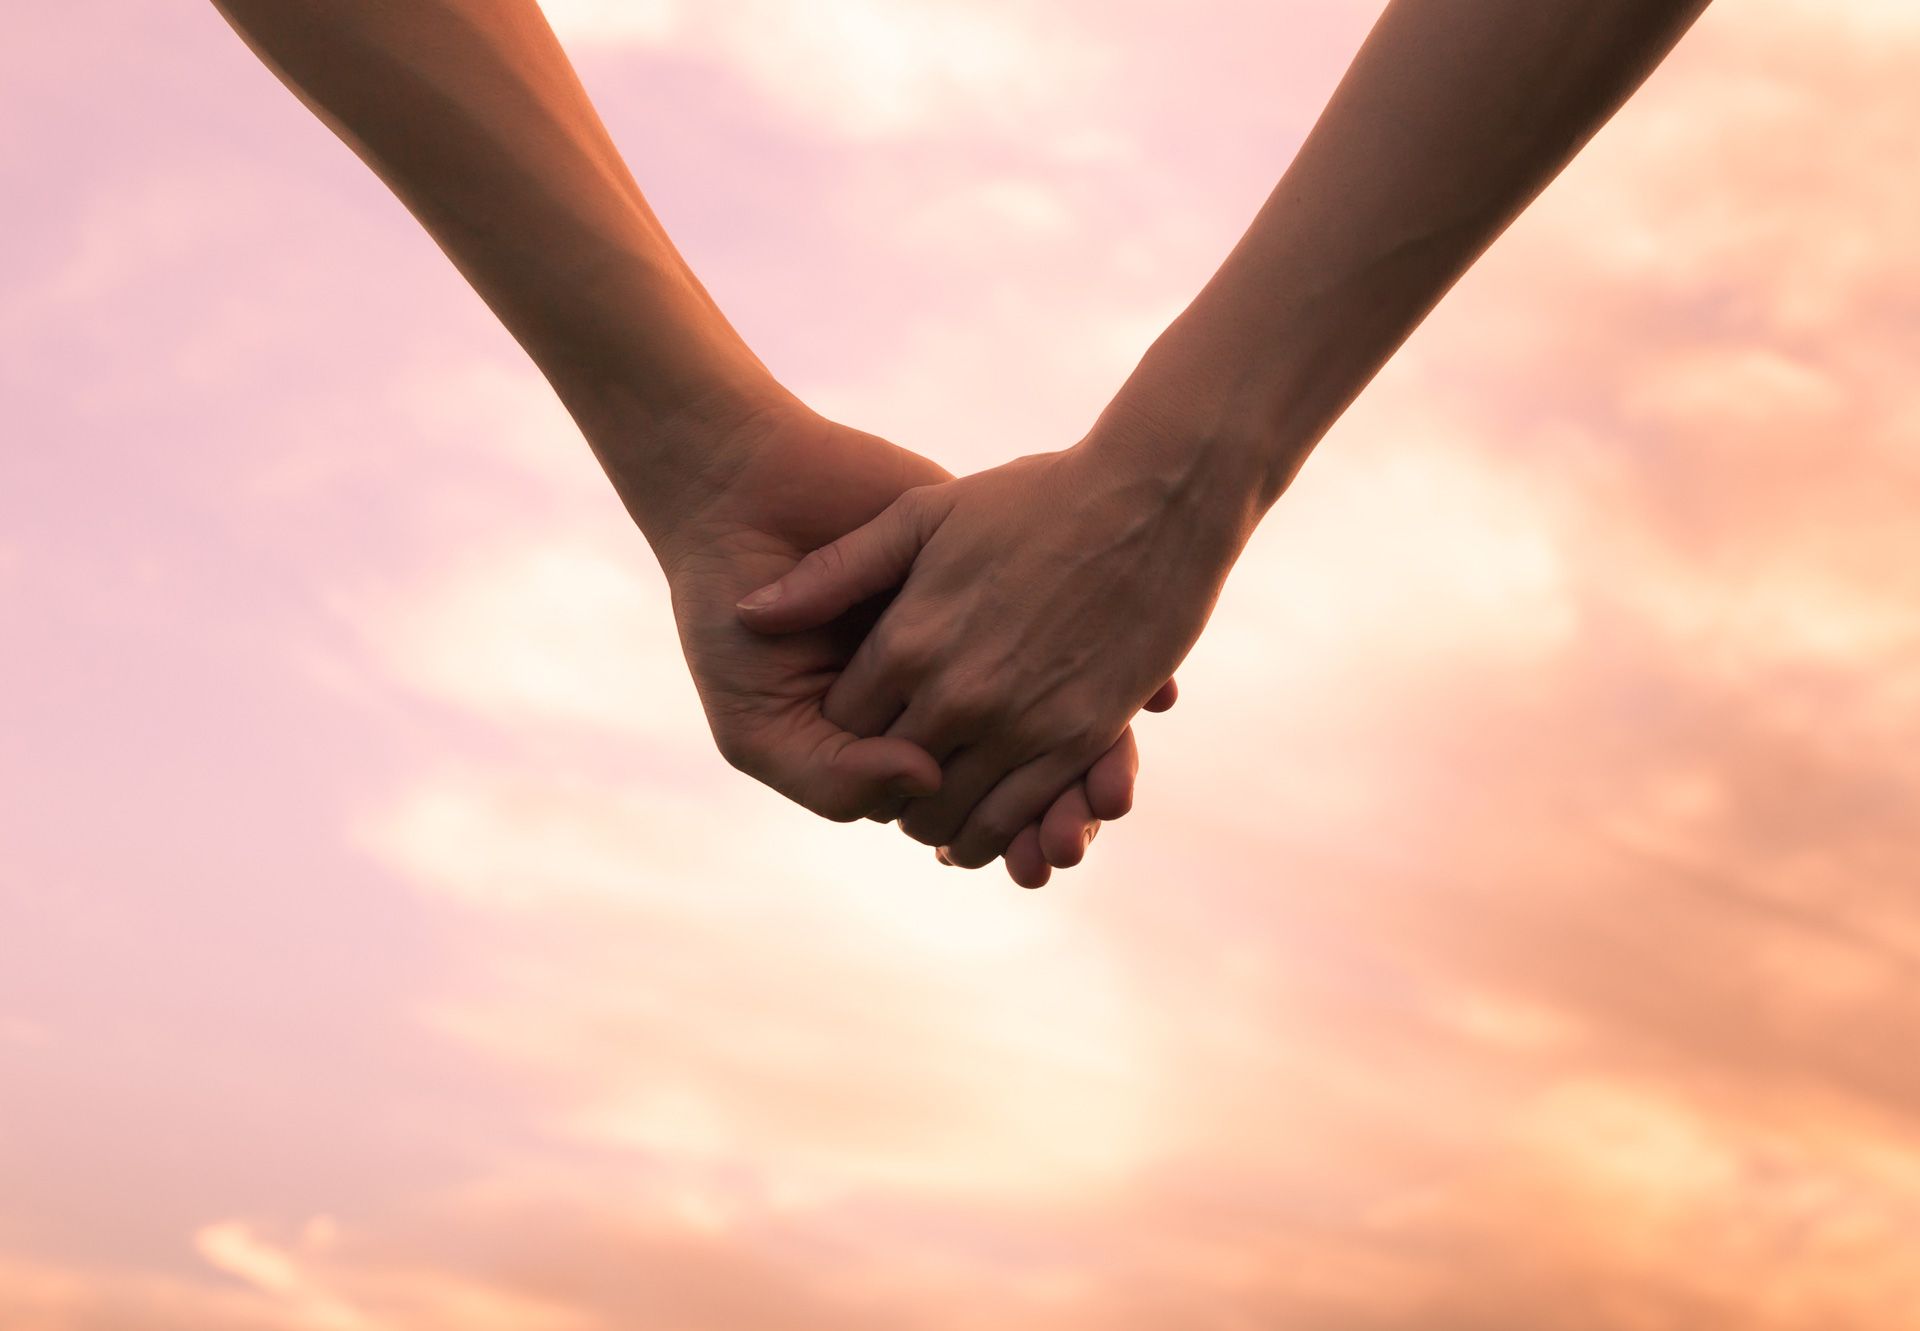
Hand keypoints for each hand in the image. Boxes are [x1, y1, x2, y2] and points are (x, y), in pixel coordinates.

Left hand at [735, 405, 1249, 870]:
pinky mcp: (1082, 736)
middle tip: (895, 778)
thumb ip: (835, 572)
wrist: (1150, 496)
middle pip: (894, 778)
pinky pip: (1020, 810)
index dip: (848, 733)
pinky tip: (988, 827)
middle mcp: (961, 693)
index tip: (857, 729)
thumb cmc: (1033, 497)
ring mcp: (1024, 720)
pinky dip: (996, 831)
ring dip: (938, 823)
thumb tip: (749, 612)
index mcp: (912, 641)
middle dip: (888, 784)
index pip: (848, 724)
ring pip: (954, 812)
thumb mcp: (920, 513)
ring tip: (934, 815)